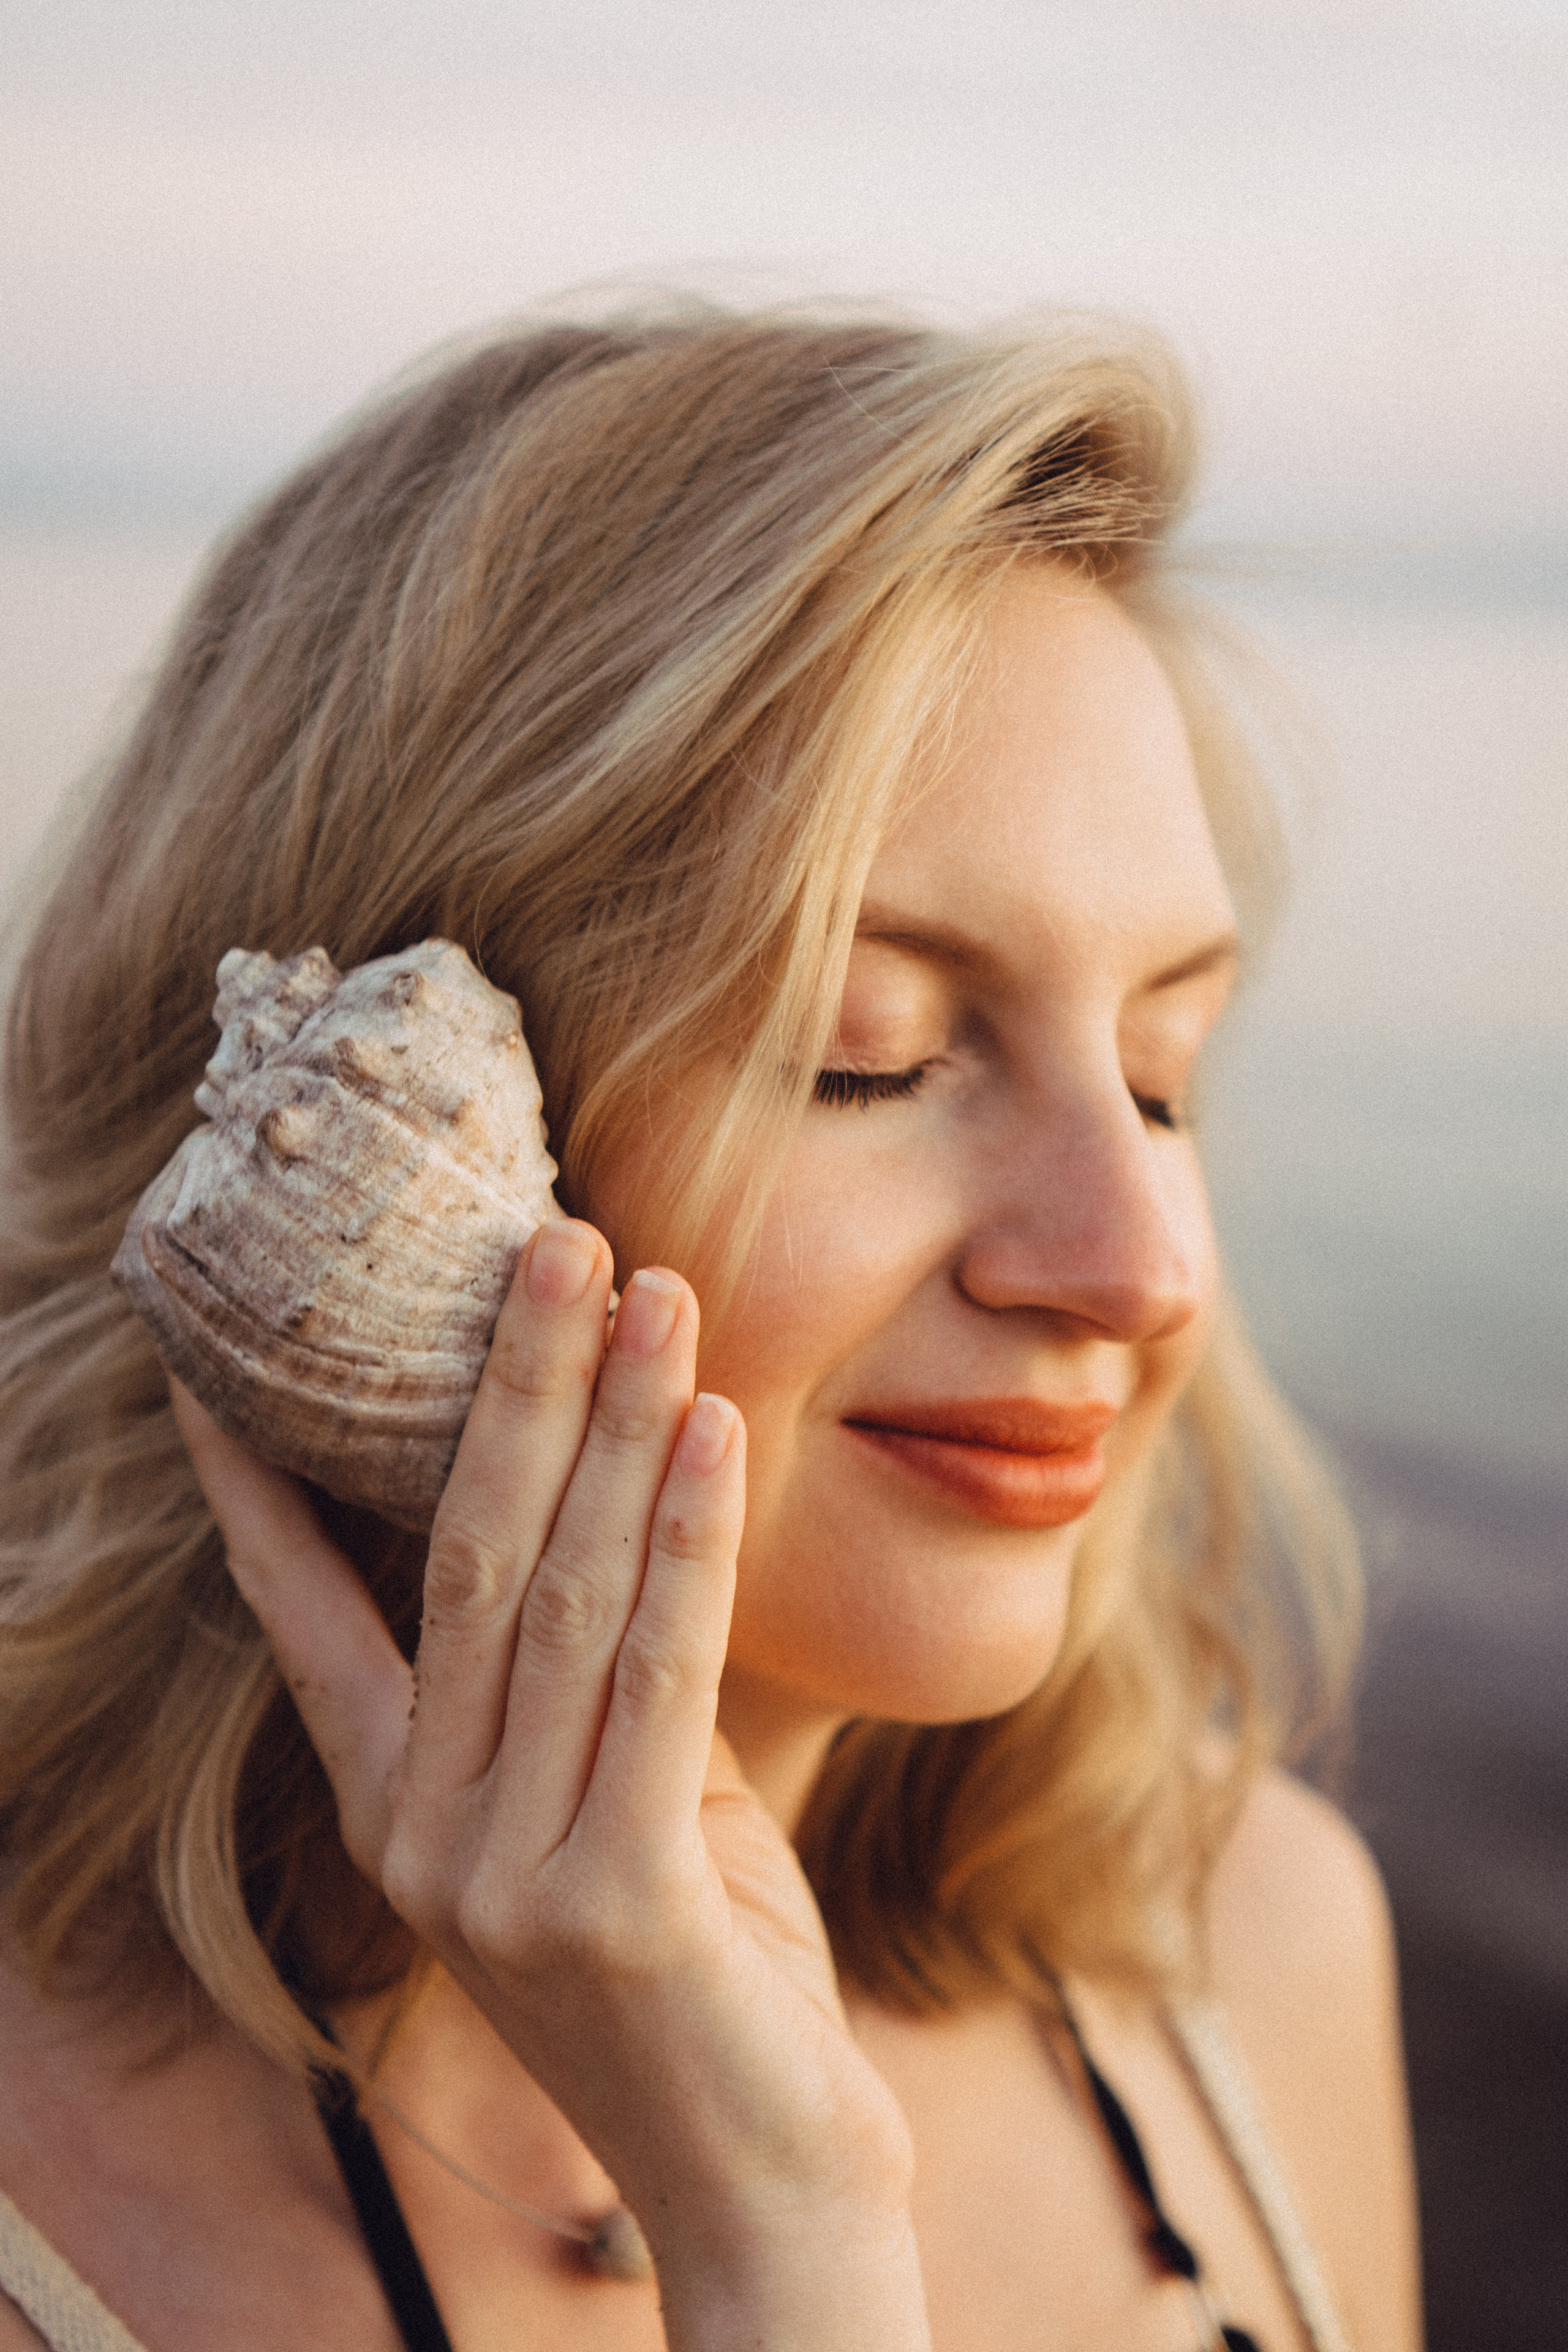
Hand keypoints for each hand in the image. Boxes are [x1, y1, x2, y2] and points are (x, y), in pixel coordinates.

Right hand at [172, 1219, 928, 2351]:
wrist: (761, 2178)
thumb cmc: (699, 1968)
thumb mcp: (618, 1803)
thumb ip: (595, 1681)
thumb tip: (627, 1502)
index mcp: (399, 1811)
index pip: (306, 1617)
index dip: (262, 1490)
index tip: (224, 1371)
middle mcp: (425, 1836)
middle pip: (458, 1559)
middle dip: (510, 1389)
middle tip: (553, 1237)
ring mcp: (505, 1875)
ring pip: (557, 1595)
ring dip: (613, 1426)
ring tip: (651, 1286)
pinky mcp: (615, 1900)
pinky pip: (659, 1672)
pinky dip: (688, 1539)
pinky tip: (713, 1427)